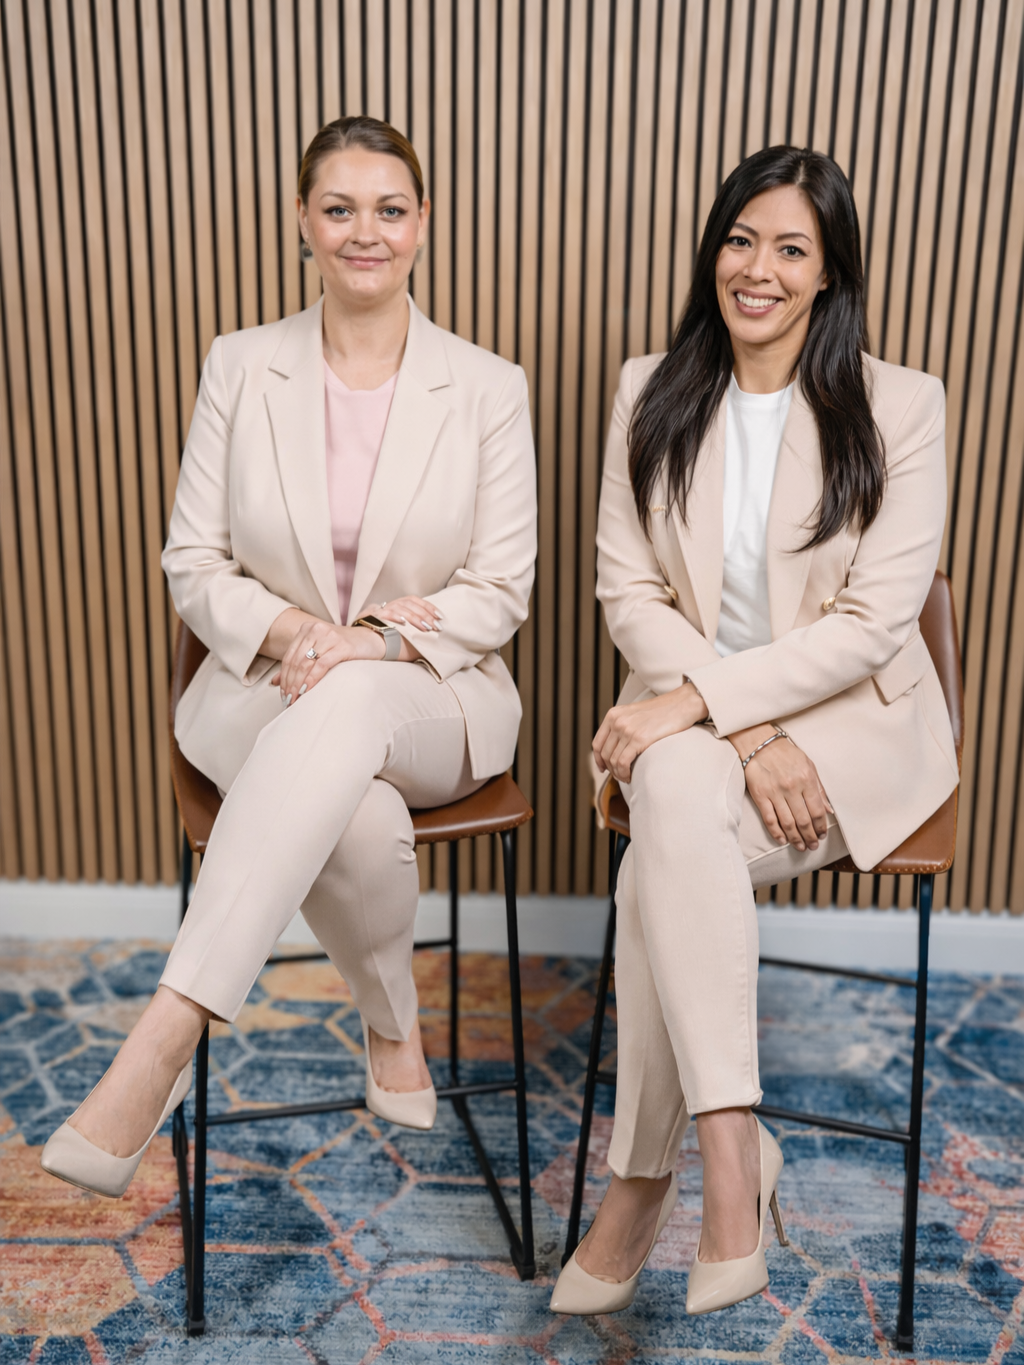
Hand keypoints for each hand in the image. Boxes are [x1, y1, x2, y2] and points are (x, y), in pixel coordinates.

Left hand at [270, 619, 383, 704]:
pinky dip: (312, 680)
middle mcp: (316, 629)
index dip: (284, 678)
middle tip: (288, 700)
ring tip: (296, 699)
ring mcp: (329, 636)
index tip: (283, 694)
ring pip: (305, 664)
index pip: (289, 657)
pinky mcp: (342, 646)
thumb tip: (275, 682)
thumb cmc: (343, 648)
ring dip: (298, 684)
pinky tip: (308, 690)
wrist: (370, 640)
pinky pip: (322, 665)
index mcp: (307, 629)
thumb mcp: (318, 652)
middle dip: (290, 684)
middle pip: (296, 661)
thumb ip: (298, 664)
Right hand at [367, 597, 441, 633]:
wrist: (360, 637)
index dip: (428, 607)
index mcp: (398, 605)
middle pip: (410, 604)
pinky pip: (385, 614)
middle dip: (425, 615)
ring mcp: (381, 610)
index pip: (415, 601)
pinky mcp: (373, 617)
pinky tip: (404, 622)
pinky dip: (395, 616)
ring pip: (400, 608)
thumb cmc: (384, 636)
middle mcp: (390, 605)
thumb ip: (414, 631)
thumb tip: (432, 638)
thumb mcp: (401, 631)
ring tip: (426, 628)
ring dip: (415, 618)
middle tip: (436, 627)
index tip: (440, 617)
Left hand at [593, 682, 708, 782]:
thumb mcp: (635, 714)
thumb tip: (615, 748)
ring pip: (613, 760)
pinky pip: (623, 763)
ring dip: (618, 773)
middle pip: (605, 754)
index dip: (598, 759)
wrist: (682, 704)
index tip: (603, 768)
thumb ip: (622, 726)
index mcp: (613, 715)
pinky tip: (630, 777)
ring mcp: (627, 730)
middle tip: (620, 776)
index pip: (597, 743)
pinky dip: (624, 773)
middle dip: (610, 769)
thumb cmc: (662, 712)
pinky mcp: (639, 739)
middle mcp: (617, 721)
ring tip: (626, 777)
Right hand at [730, 724, 832, 851]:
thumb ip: (819, 789)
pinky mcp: (760, 795)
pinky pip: (769, 818)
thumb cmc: (787, 754)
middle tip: (813, 846)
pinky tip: (782, 840)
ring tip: (800, 847)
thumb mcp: (809, 766)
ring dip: (795, 838)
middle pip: (803, 820)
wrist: (760, 743)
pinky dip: (776, 832)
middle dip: (810, 836)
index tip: (822, 835)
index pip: (817, 810)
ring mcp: (775, 792)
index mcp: (806, 779)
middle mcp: (792, 787)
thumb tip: (829, 810)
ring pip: (787, 823)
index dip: (821, 826)